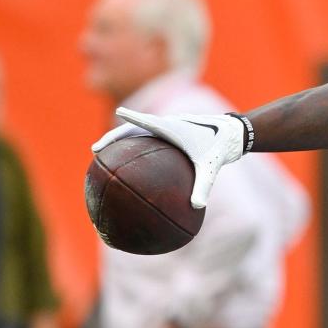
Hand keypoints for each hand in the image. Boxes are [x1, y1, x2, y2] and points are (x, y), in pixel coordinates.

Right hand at [92, 109, 246, 208]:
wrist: (232, 134)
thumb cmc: (220, 148)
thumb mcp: (211, 168)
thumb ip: (204, 186)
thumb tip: (197, 206)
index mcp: (172, 128)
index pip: (145, 122)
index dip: (130, 120)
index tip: (112, 123)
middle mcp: (166, 124)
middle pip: (133, 127)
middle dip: (114, 137)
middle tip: (95, 150)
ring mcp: (166, 127)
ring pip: (137, 131)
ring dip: (120, 140)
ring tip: (103, 154)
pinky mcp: (169, 133)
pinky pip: (147, 138)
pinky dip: (134, 146)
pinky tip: (128, 164)